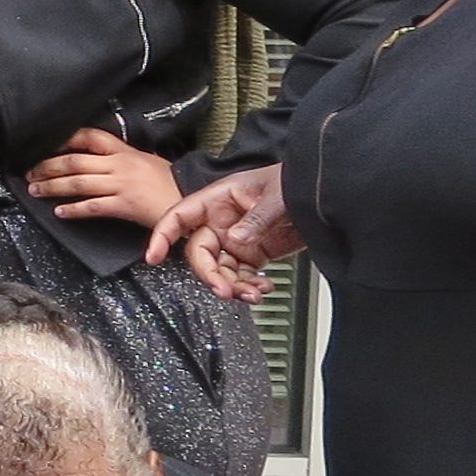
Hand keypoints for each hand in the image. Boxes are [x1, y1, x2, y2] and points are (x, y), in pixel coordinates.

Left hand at [27, 126, 180, 231]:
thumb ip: (122, 159)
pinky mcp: (124, 205)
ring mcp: (121, 184)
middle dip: (47, 167)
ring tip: (35, 191)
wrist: (190, 201)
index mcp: (125, 151)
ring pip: (78, 183)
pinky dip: (72, 210)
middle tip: (30, 173)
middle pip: (74, 161)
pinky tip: (60, 212)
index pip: (89, 137)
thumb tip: (97, 159)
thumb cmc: (170, 184)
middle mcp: (120, 165)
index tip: (44, 145)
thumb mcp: (146, 162)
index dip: (64, 140)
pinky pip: (92, 206)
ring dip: (52, 187)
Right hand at [148, 164, 293, 300]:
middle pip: (200, 253)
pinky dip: (249, 287)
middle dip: (210, 275)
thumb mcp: (276, 195)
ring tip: (252, 294)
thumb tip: (237, 240)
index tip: (153, 257)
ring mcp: (236, 239)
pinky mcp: (252, 253)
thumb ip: (256, 218)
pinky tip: (262, 288)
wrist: (322, 194)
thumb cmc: (295, 181)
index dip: (162, 235)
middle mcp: (222, 221)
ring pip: (220, 270)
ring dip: (233, 287)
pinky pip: (240, 276)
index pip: (180, 216)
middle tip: (224, 290)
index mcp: (218, 200)